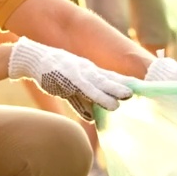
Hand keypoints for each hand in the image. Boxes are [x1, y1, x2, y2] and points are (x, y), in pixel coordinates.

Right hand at [7, 38, 132, 120]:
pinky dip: (94, 96)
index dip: (126, 83)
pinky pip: (82, 88)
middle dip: (123, 86)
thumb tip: (92, 116)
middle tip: (138, 93)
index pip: (111, 77)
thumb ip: (81, 101)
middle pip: (109, 79)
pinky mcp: (67, 78)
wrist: (33, 59)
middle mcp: (87, 71)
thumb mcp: (70, 87)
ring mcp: (78, 73)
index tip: (142, 88)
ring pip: (98, 84)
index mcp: (90, 72)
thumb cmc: (53, 72)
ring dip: (110, 92)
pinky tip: (100, 104)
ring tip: (123, 100)